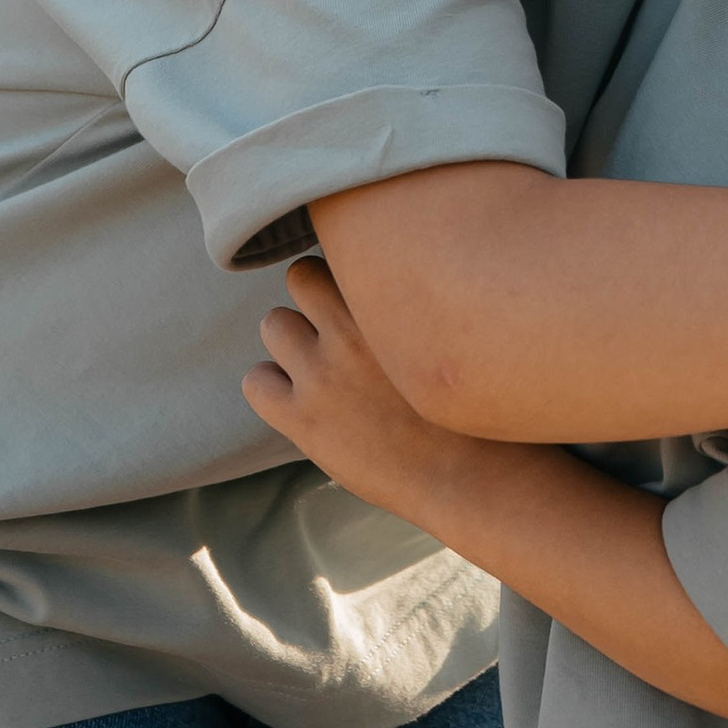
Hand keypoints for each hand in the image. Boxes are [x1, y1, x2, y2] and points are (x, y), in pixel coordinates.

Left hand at [245, 259, 490, 528]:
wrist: (467, 476)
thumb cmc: (472, 405)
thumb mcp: (451, 332)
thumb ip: (415, 302)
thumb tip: (393, 280)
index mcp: (390, 302)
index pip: (343, 251)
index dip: (347, 270)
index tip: (359, 291)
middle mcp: (350, 329)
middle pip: (300, 276)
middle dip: (311, 298)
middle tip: (333, 328)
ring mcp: (322, 374)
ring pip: (273, 324)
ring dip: (290, 341)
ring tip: (319, 368)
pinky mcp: (302, 419)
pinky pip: (255, 382)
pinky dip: (269, 387)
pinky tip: (298, 402)